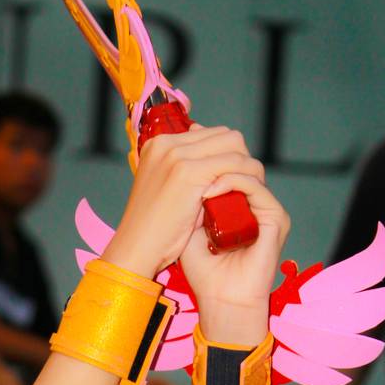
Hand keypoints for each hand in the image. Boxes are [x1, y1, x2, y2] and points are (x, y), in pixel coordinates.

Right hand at [105, 125, 270, 280]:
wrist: (135, 250)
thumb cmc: (150, 231)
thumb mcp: (164, 192)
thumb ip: (184, 174)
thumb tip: (212, 167)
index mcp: (158, 145)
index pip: (210, 134)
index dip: (229, 154)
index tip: (236, 176)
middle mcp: (165, 143)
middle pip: (225, 135)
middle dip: (242, 157)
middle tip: (248, 184)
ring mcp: (175, 155)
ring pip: (234, 145)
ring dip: (248, 166)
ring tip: (249, 190)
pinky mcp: (187, 171)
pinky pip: (233, 164)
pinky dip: (245, 178)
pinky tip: (244, 195)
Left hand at [179, 162, 290, 347]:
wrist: (220, 300)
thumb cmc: (203, 271)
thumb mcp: (189, 227)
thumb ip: (189, 198)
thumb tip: (178, 164)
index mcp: (238, 203)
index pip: (228, 165)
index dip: (208, 152)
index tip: (185, 143)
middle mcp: (255, 203)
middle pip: (241, 161)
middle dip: (215, 154)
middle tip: (189, 152)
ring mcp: (267, 209)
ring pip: (248, 171)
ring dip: (220, 169)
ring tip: (196, 179)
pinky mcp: (275, 219)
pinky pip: (255, 189)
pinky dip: (232, 184)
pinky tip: (209, 190)